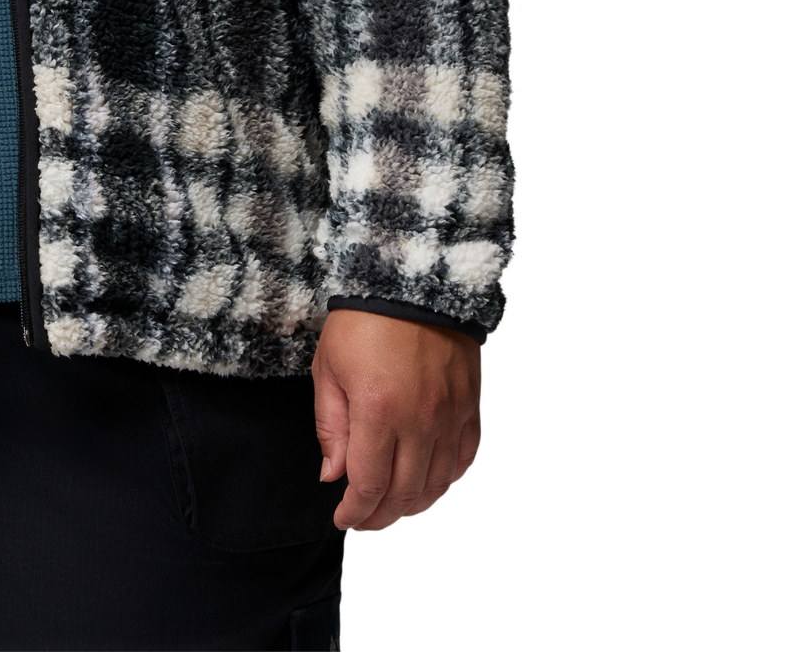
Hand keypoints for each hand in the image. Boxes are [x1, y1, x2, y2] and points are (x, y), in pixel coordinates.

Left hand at [311, 308, 480, 531]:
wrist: (411, 279)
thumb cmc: (362, 319)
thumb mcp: (328, 368)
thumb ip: (331, 426)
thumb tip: (333, 475)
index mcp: (378, 410)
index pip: (369, 484)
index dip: (355, 511)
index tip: (343, 519)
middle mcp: (419, 420)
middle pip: (404, 493)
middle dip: (380, 515)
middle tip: (363, 518)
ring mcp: (449, 416)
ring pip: (436, 484)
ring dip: (413, 504)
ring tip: (392, 506)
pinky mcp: (469, 406)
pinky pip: (462, 459)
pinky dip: (445, 479)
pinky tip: (427, 481)